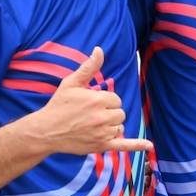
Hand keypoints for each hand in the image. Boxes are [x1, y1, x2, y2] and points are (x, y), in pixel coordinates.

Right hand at [35, 47, 152, 156]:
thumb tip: (99, 50)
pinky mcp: (101, 146)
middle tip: (90, 115)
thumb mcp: (71, 83)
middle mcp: (103, 117)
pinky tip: (149, 145)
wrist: (45, 131)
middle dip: (109, 113)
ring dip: (111, 126)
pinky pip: (124, 145)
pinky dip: (137, 145)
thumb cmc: (58, 105)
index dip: (105, 101)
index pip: (116, 100)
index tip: (90, 104)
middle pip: (120, 113)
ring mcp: (103, 133)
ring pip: (120, 127)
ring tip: (91, 126)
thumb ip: (88, 67)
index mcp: (98, 100)